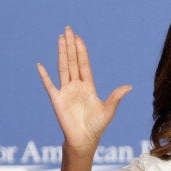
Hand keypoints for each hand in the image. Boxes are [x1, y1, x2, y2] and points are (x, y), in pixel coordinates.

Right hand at [37, 26, 131, 147]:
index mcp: (88, 86)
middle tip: (68, 30)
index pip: (84, 64)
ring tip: (60, 39)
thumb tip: (129, 86)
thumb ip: (116, 97)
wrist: (84, 140)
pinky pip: (49, 85)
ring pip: (63, 68)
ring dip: (61, 53)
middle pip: (72, 61)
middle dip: (70, 46)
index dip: (81, 51)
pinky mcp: (56, 100)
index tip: (78, 38)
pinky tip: (40, 65)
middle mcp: (76, 86)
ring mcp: (65, 91)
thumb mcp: (109, 110)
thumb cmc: (97, 126)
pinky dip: (44, 76)